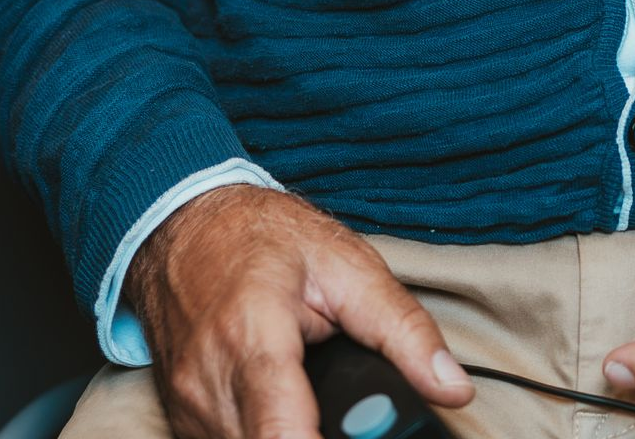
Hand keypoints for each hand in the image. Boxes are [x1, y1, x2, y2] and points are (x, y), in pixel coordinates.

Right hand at [123, 185, 474, 438]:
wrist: (183, 218)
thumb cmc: (262, 234)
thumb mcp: (347, 263)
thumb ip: (402, 329)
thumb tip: (453, 385)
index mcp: (253, 337)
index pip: (282, 436)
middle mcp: (211, 381)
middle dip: (318, 437)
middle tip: (349, 415)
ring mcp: (189, 405)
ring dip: (289, 437)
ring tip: (315, 405)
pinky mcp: (181, 417)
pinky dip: (262, 436)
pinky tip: (285, 410)